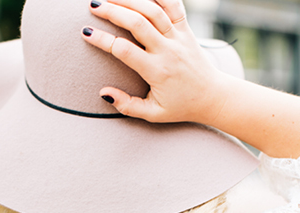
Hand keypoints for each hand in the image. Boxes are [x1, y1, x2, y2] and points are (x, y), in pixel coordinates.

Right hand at [81, 0, 299, 156]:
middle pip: (137, 23)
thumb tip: (103, 93)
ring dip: (130, 0)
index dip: (102, 40)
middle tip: (93, 6)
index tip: (86, 34)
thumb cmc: (182, 106)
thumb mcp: (154, 114)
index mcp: (158, 71)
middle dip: (112, 11)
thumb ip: (128, 106)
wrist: (214, 97)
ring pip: (154, 10)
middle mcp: (168, 51)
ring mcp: (179, 38)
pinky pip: (174, 5)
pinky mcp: (187, 30)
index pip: (124, 50)